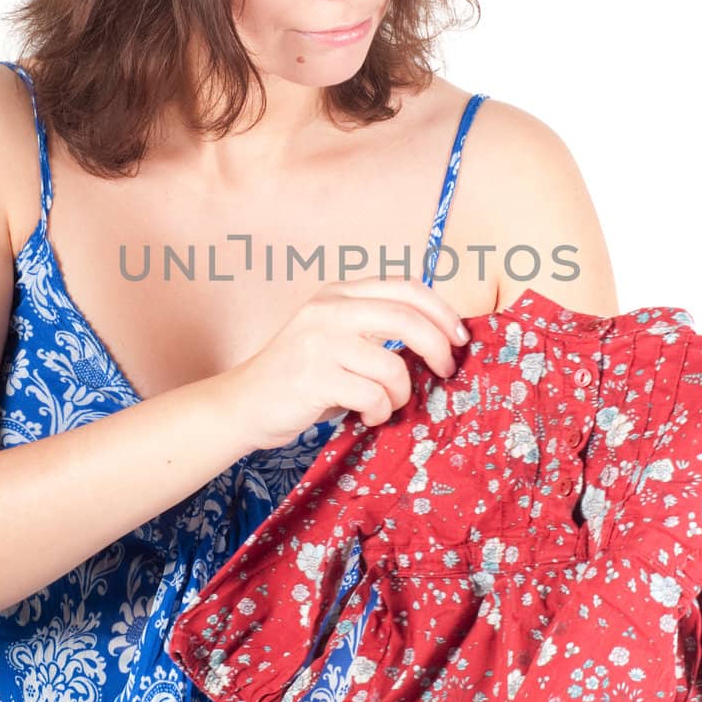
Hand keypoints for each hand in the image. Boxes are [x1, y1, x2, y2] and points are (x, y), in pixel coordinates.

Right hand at [225, 276, 470, 451]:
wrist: (242, 404)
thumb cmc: (298, 376)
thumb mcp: (334, 337)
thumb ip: (375, 329)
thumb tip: (440, 339)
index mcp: (339, 294)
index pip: (405, 287)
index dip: (442, 310)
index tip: (459, 337)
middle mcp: (329, 310)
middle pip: (407, 318)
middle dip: (438, 348)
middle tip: (446, 371)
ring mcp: (319, 342)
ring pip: (393, 366)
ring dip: (401, 393)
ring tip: (386, 404)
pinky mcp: (313, 377)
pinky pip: (373, 395)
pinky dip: (380, 411)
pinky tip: (366, 415)